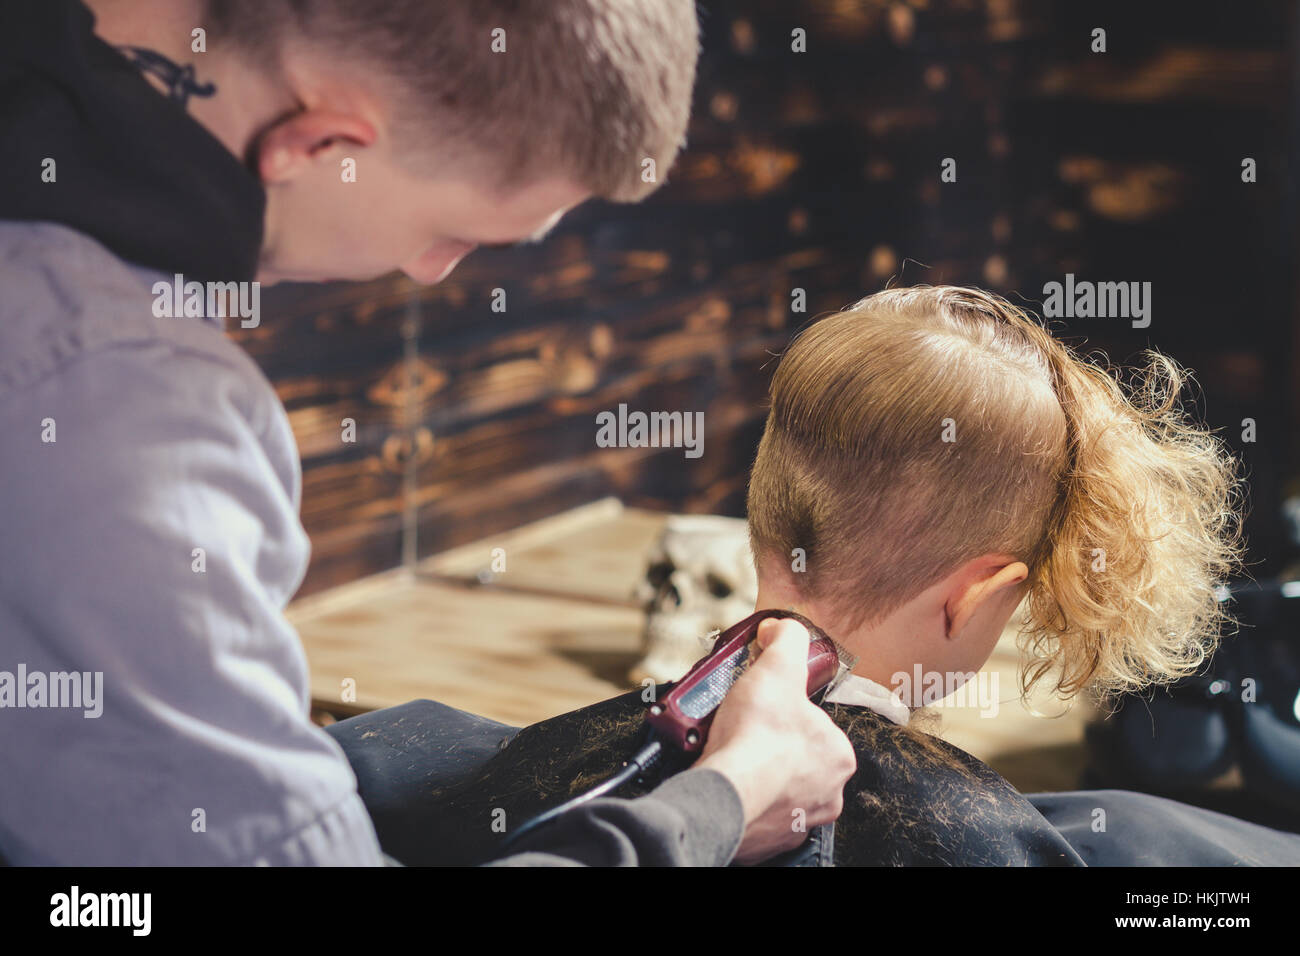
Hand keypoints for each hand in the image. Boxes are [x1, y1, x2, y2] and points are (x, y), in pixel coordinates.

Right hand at [695, 617, 856, 863]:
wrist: (725, 794)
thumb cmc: (756, 737)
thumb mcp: (777, 667)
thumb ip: (787, 640)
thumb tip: (783, 628)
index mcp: (839, 755)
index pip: (814, 725)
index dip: (785, 711)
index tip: (762, 708)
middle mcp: (829, 794)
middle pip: (796, 758)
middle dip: (771, 745)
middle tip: (742, 731)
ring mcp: (799, 821)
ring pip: (779, 787)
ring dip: (758, 773)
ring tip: (731, 755)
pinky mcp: (770, 841)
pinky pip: (759, 814)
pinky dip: (745, 799)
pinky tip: (728, 783)